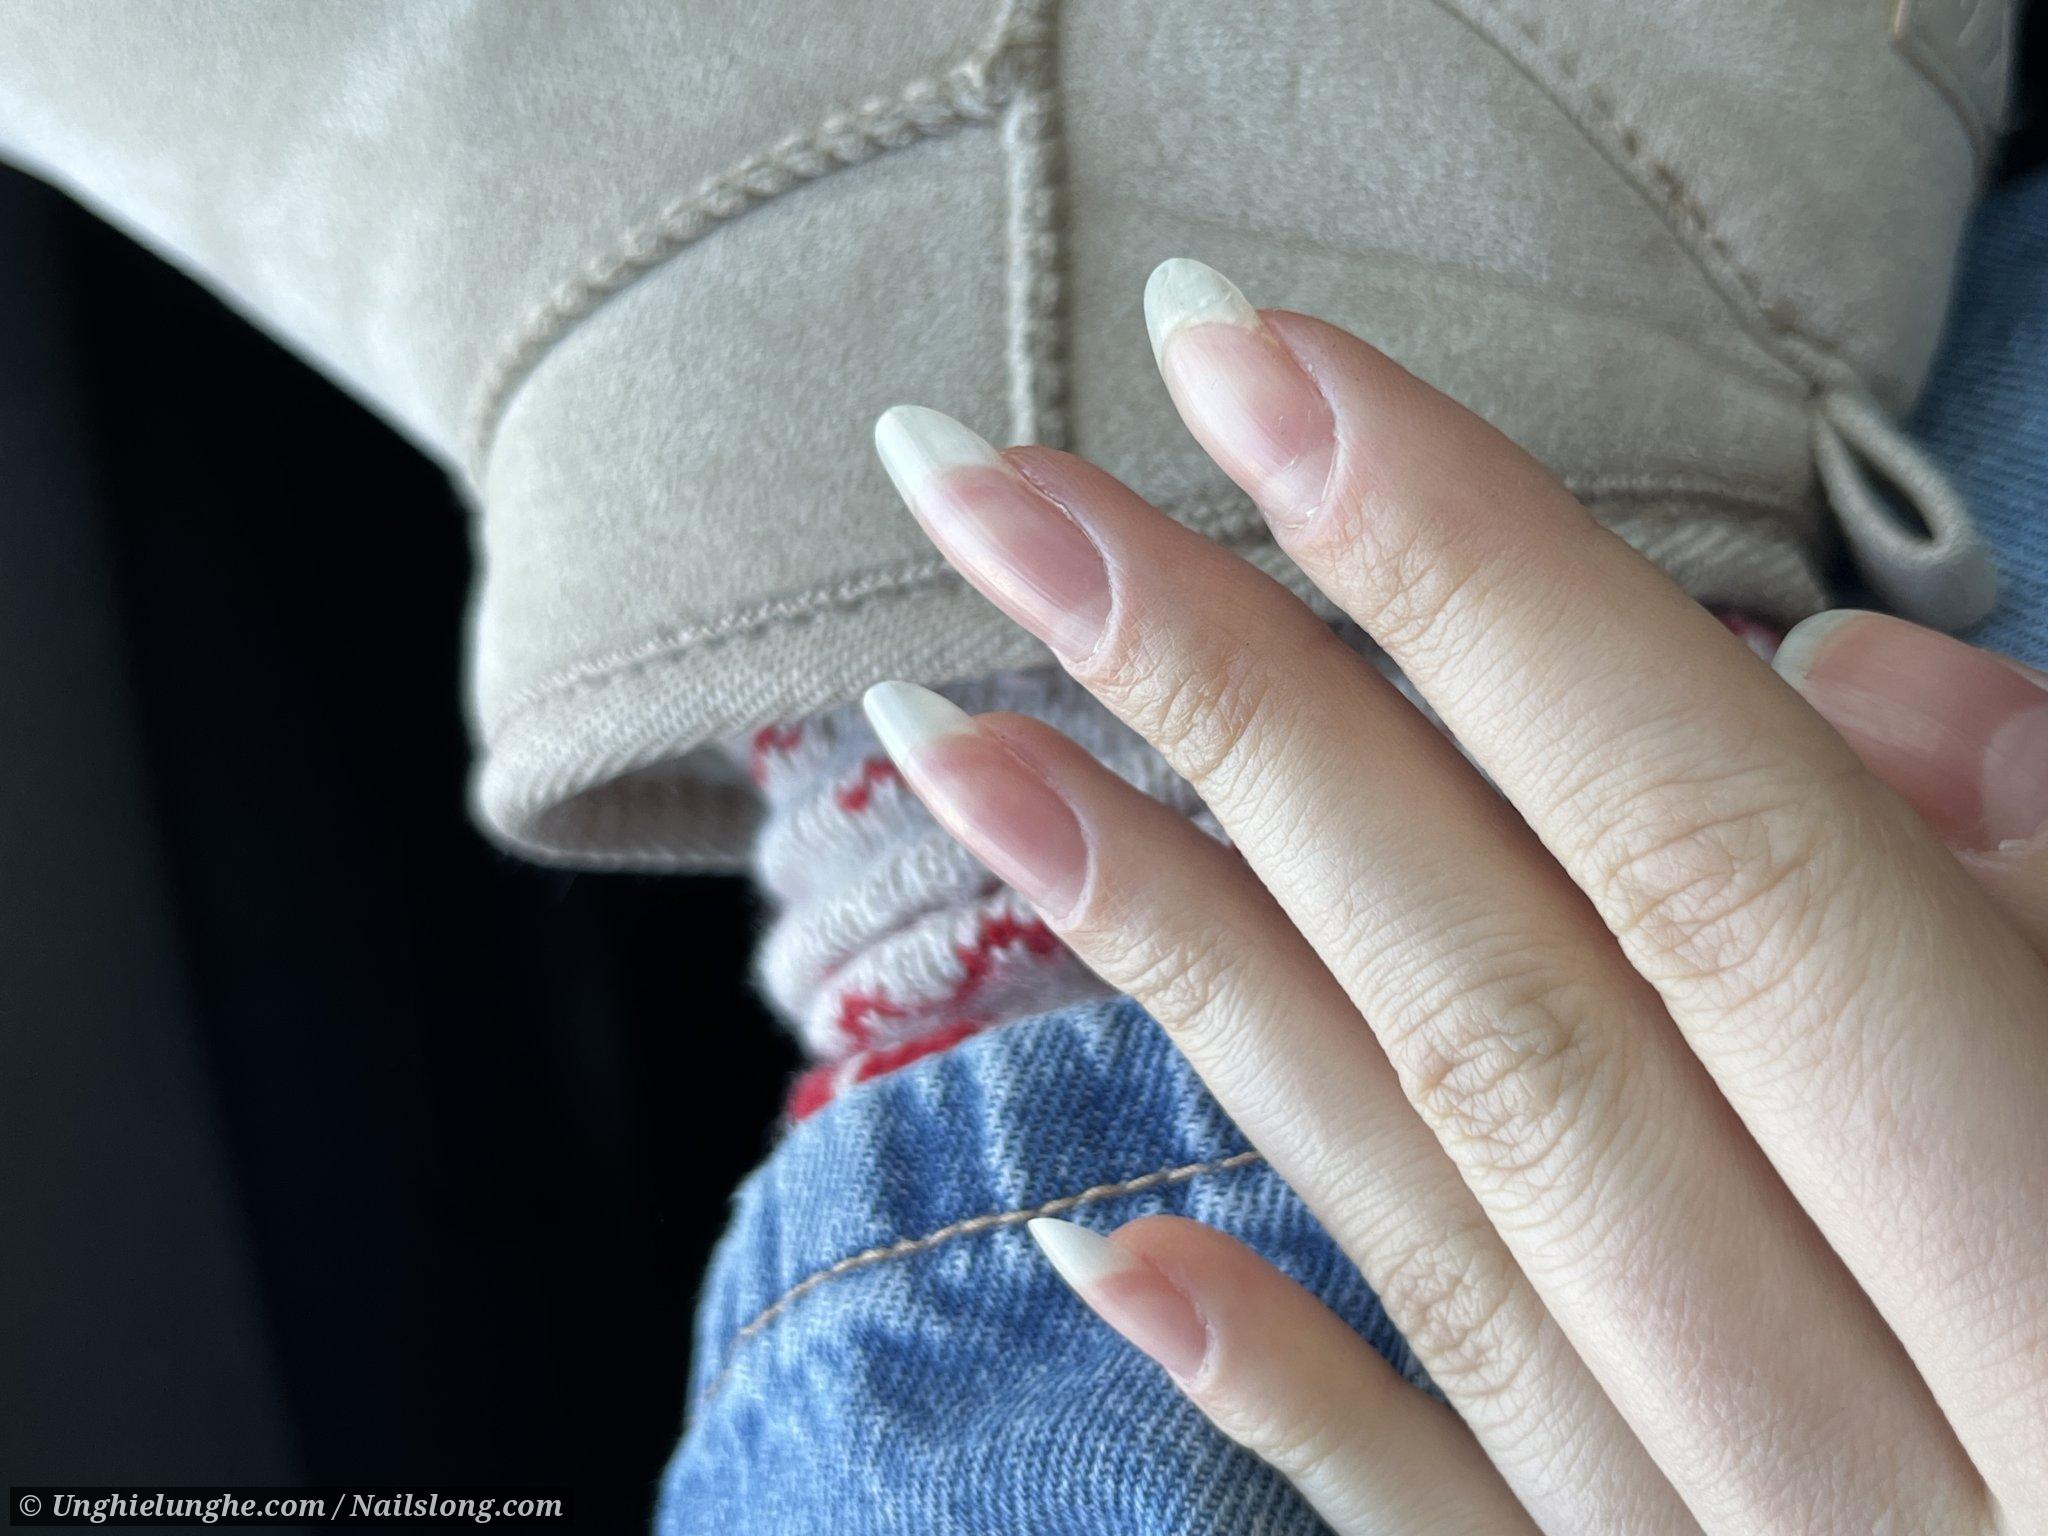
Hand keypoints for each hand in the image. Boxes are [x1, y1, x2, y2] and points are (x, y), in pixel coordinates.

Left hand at [861, 260, 2047, 1534]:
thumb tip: (1836, 700)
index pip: (1724, 851)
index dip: (1480, 583)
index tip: (1247, 370)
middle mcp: (1921, 1455)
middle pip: (1514, 1004)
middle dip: (1240, 714)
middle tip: (993, 500)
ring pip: (1437, 1223)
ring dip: (1178, 969)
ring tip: (956, 747)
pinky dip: (1286, 1389)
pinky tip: (1096, 1247)